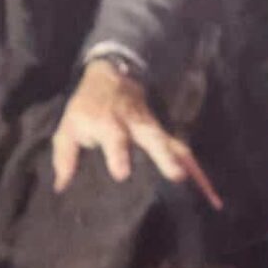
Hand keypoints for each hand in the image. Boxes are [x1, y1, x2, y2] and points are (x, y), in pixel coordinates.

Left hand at [52, 62, 222, 207]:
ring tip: (191, 180)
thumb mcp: (67, 128)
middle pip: (152, 137)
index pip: (114, 137)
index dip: (118, 154)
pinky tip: (206, 190)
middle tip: (175, 175)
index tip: (121, 172)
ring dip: (181, 160)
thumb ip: (64, 157)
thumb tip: (60, 187)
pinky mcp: (162, 132)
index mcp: (108, 122)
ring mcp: (151, 127)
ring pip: (169, 141)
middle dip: (163, 155)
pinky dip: (194, 167)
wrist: (112, 77)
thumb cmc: (86, 108)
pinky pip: (180, 149)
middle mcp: (134, 124)